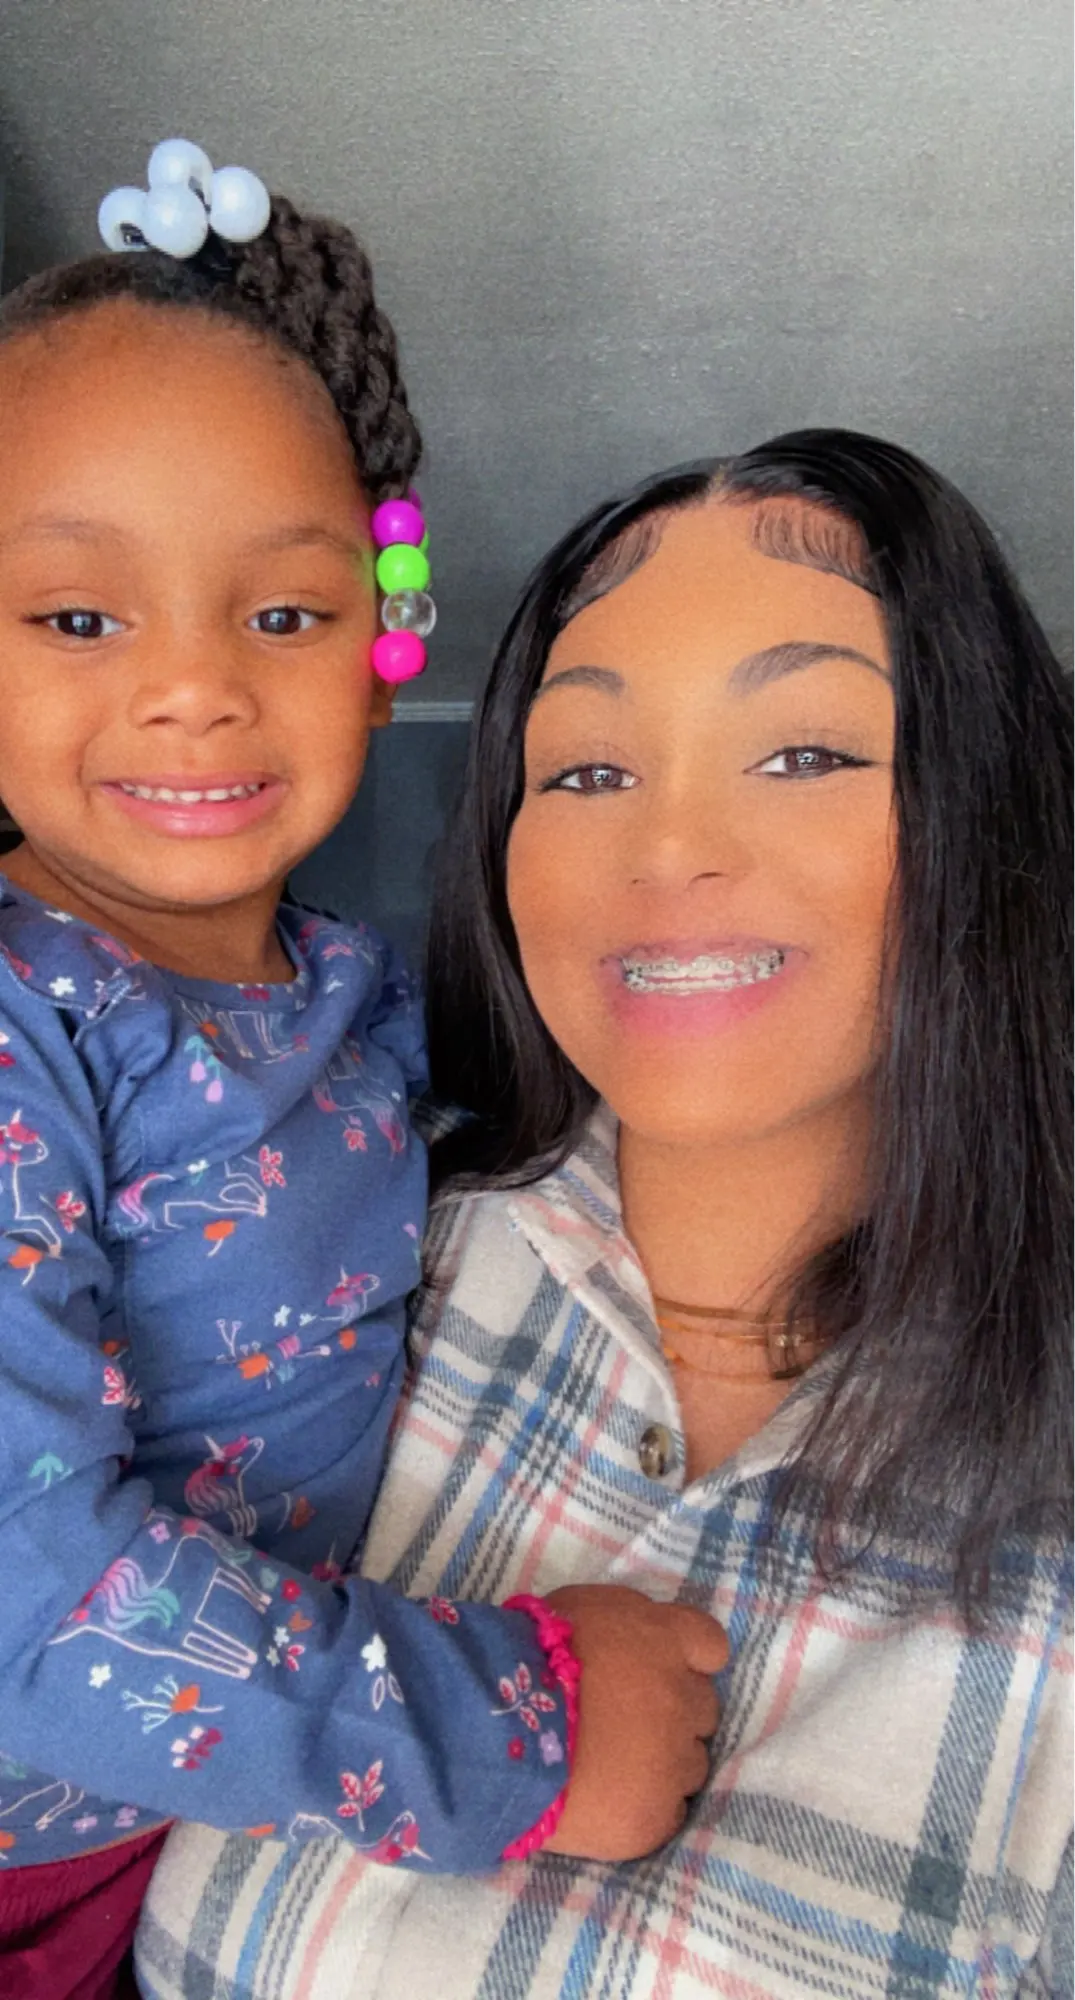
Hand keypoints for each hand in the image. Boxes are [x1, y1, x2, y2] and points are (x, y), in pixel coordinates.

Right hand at [541, 1583, 727, 1861]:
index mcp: (667, 1640)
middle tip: (626, 1722)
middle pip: (702, 1709)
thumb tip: (636, 1645)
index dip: (689, 1660)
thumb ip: (628, 1624)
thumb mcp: (584, 1609)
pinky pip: (670, 1813)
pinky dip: (647, 1808)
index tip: (661, 1672)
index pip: (710, 1645)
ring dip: (662, 1762)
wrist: (496, 1730)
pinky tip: (610, 1801)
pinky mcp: (657, 1817)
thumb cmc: (530, 1658)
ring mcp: (676, 1763)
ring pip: (691, 1764)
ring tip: (612, 1766)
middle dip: (672, 1713)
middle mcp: (684, 1699)